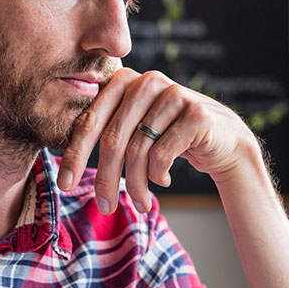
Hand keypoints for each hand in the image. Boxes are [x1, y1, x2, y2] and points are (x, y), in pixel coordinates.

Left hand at [57, 68, 259, 212]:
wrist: (223, 140)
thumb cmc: (170, 137)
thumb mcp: (135, 130)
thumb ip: (106, 131)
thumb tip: (65, 167)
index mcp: (124, 81)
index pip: (90, 121)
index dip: (75, 155)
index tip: (64, 186)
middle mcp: (147, 82)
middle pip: (113, 139)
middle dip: (105, 179)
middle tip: (104, 206)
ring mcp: (174, 95)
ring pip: (138, 151)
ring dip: (135, 185)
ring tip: (140, 203)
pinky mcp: (196, 114)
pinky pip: (162, 155)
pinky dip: (158, 176)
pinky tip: (164, 181)